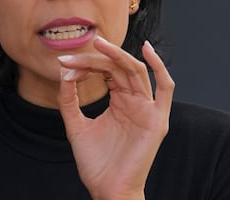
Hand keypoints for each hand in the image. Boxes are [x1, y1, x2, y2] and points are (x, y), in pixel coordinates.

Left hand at [57, 38, 173, 199]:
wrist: (107, 190)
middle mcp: (135, 101)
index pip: (105, 71)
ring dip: (117, 56)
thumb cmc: (96, 163)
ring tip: (98, 44)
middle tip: (71, 56)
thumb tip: (63, 72)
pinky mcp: (156, 119)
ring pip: (136, 72)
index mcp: (119, 101)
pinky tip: (147, 50)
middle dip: (94, 59)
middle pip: (117, 69)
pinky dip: (160, 67)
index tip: (64, 63)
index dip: (85, 64)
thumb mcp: (76, 126)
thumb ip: (69, 100)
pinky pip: (165, 88)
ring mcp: (147, 109)